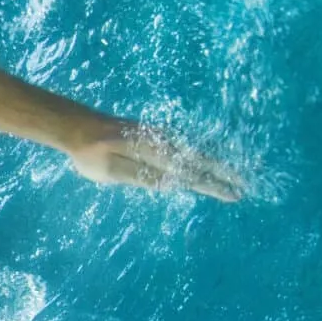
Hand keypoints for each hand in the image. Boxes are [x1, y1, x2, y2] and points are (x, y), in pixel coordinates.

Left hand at [66, 120, 245, 200]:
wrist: (78, 126)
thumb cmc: (90, 154)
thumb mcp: (111, 170)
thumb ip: (142, 176)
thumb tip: (174, 183)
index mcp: (153, 152)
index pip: (189, 172)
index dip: (212, 184)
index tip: (232, 194)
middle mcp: (162, 141)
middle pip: (199, 159)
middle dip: (221, 174)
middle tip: (243, 186)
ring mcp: (159, 137)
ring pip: (194, 151)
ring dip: (214, 164)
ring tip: (233, 176)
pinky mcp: (154, 136)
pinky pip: (184, 147)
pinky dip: (200, 156)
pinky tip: (207, 162)